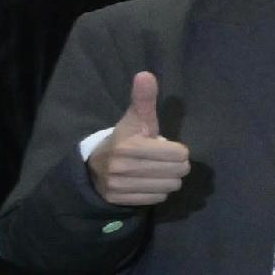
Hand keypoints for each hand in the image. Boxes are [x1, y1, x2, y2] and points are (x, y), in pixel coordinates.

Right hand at [87, 70, 189, 207]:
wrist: (95, 166)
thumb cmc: (125, 139)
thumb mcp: (135, 119)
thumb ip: (144, 99)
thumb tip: (146, 74)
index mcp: (129, 146)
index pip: (179, 154)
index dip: (178, 150)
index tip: (167, 147)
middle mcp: (122, 167)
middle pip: (178, 172)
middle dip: (176, 165)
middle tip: (163, 160)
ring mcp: (120, 186)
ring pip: (170, 187)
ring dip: (168, 179)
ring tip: (156, 170)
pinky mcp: (120, 200)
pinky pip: (157, 199)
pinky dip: (157, 191)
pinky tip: (147, 182)